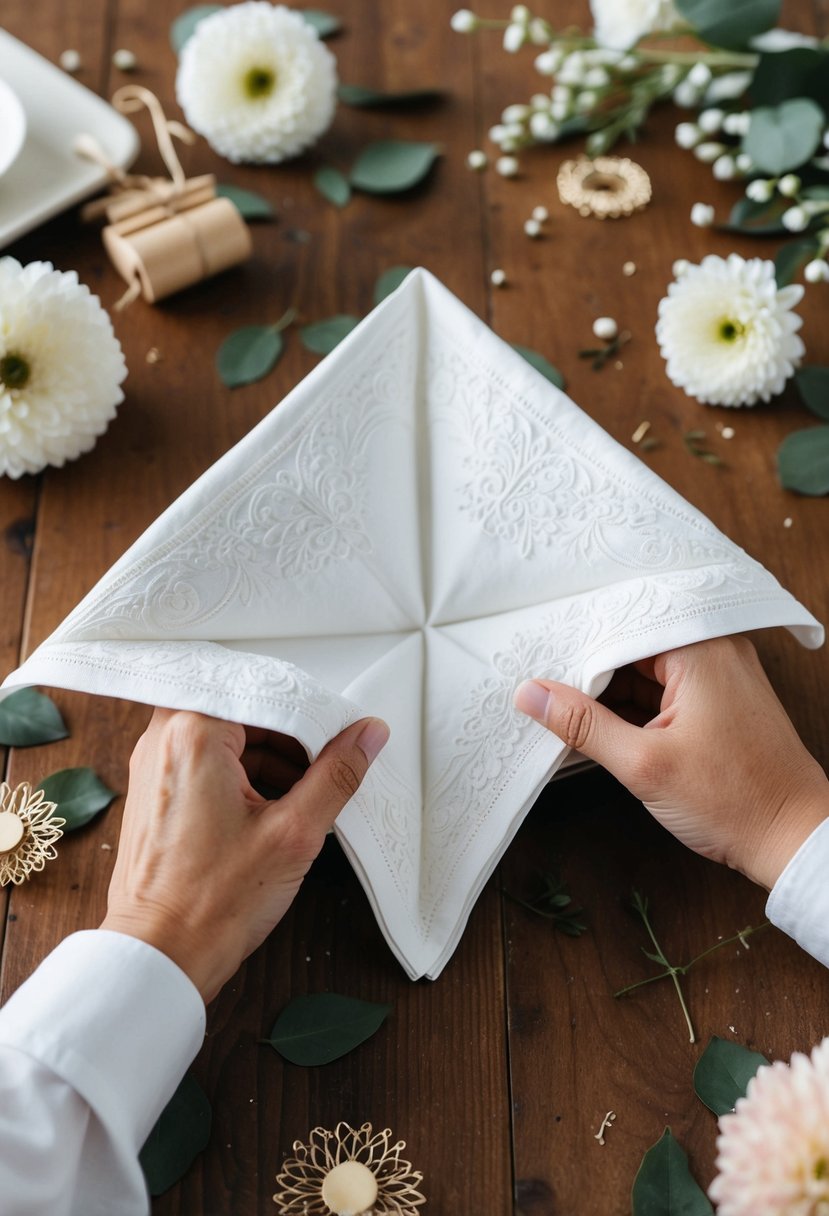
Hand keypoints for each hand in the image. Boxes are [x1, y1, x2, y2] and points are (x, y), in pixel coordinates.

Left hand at [100, 710, 388, 1001]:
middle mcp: (163, 737)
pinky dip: (243, 775)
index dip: (310, 717)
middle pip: (245, 711)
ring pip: (227, 736)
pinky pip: (206, 761)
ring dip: (269, 757)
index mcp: (193, 732)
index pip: (266, 694)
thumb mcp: (295, 832)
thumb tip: (369, 733)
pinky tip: (273, 808)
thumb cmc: (213, 902)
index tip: (339, 739)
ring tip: (304, 795)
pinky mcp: (155, 790)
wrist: (159, 957)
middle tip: (325, 766)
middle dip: (290, 738)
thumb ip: (337, 773)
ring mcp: (154, 763)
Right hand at [514, 636, 828, 889]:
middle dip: (588, 668)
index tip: (534, 655)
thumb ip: (583, 725)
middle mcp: (713, 649)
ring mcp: (718, 674)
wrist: (794, 839)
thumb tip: (529, 693)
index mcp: (699, 649)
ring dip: (609, 691)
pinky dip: (633, 705)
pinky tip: (600, 725)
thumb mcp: (643, 764)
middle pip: (631, 645)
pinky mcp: (718, 698)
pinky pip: (663, 688)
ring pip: (644, 668)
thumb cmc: (733, 802)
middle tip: (540, 682)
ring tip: (562, 708)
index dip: (575, 642)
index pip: (620, 626)